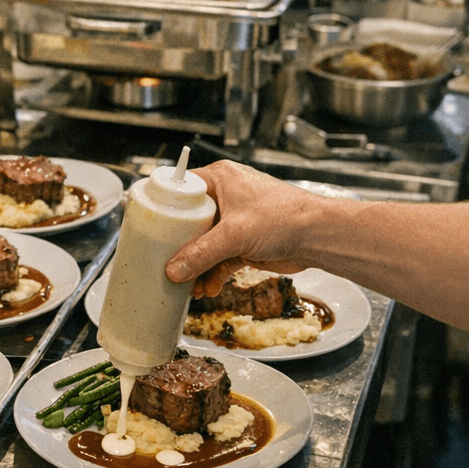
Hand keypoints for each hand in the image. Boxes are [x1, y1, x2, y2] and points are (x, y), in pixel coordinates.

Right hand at [165, 161, 313, 295]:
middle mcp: (226, 197)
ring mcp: (235, 222)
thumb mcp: (234, 234)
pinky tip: (208, 288)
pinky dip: (213, 274)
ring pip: (205, 244)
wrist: (318, 237)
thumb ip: (201, 254)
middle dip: (181, 247)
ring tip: (188, 286)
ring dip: (197, 266)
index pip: (182, 189)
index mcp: (220, 179)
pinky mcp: (245, 243)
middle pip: (191, 222)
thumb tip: (174, 270)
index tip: (150, 225)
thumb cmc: (286, 216)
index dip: (166, 207)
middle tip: (166, 263)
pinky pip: (220, 259)